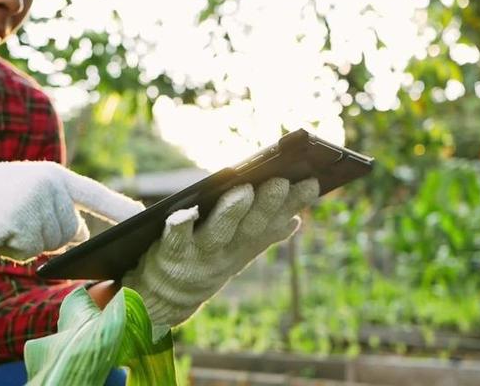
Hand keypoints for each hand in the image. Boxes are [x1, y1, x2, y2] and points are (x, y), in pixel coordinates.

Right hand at [0, 161, 143, 260]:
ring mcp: (31, 200)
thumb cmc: (4, 197)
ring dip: (26, 243)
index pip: (96, 195)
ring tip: (7, 221)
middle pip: (67, 235)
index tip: (145, 219)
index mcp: (59, 178)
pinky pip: (24, 250)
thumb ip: (62, 212)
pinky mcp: (12, 219)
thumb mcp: (37, 196)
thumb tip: (79, 237)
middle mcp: (49, 185)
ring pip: (46, 245)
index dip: (120, 209)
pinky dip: (10, 248)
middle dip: (45, 236)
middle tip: (20, 218)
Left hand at [122, 177, 318, 336]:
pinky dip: (180, 225)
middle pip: (250, 227)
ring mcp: (199, 255)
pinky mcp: (171, 255)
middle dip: (266, 205)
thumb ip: (262, 235)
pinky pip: (175, 239)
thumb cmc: (203, 262)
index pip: (274, 223)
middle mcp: (226, 252)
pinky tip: (185, 212)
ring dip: (231, 213)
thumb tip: (293, 220)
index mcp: (245, 247)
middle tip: (281, 181)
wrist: (166, 298)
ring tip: (243, 191)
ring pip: (218, 233)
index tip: (312, 183)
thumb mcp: (235, 252)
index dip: (293, 205)